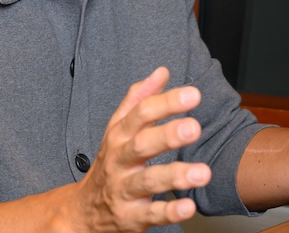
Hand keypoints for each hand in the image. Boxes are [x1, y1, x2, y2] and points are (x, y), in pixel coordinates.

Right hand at [68, 67, 210, 232]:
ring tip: (203, 171)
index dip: (167, 103)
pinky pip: (151, 214)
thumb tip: (162, 72)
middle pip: (142, 144)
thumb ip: (139, 99)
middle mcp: (120, 160)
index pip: (141, 113)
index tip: (193, 94)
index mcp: (119, 135)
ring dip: (175, 175)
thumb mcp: (118, 128)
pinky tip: (188, 206)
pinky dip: (169, 211)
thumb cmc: (110, 162)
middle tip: (194, 127)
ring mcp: (124, 189)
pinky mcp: (131, 217)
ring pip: (148, 181)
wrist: (85, 210)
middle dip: (167, 135)